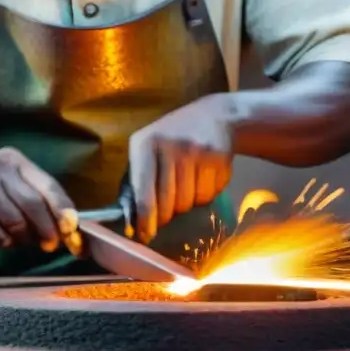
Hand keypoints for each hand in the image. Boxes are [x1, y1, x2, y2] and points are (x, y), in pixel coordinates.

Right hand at [0, 148, 78, 251]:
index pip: (48, 185)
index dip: (63, 210)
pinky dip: (4, 242)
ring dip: (24, 239)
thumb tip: (67, 228)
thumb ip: (37, 198)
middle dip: (46, 229)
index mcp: (15, 161)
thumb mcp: (11, 180)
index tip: (72, 230)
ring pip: (14, 223)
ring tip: (23, 240)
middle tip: (50, 244)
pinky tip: (2, 237)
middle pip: (33, 205)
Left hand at [128, 94, 233, 242]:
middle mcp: (169, 147)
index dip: (145, 220)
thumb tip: (131, 219)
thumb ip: (137, 179)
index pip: (143, 194)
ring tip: (188, 182)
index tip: (145, 235)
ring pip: (189, 202)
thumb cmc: (173, 138)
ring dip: (188, 202)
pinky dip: (206, 193)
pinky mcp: (217, 157)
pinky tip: (204, 175)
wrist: (215, 115)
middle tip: (168, 211)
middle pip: (169, 204)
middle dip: (167, 215)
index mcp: (144, 144)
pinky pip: (209, 195)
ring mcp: (195, 151)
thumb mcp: (148, 148)